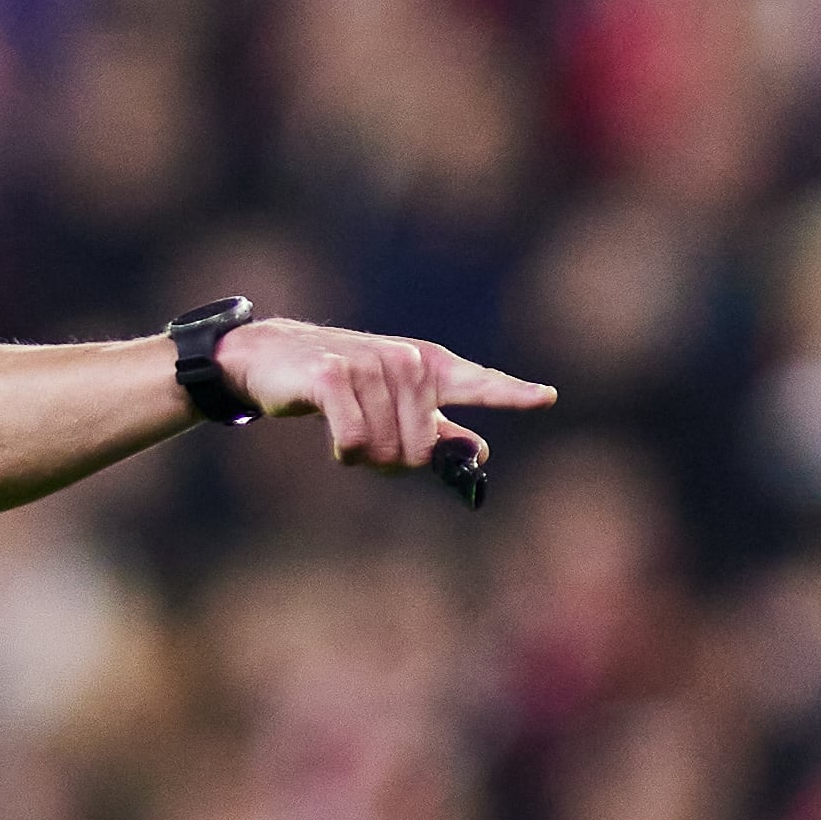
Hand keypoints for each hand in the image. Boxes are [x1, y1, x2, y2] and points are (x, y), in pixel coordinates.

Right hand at [213, 318, 555, 469]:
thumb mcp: (394, 404)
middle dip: (393, 462)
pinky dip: (343, 451)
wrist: (273, 357)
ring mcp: (372, 366)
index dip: (512, 393)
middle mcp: (408, 362)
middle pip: (421, 449)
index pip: (478, 383)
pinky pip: (353, 441)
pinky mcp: (334, 377)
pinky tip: (332, 435)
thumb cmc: (339, 385)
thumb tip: (482, 452)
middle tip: (368, 445)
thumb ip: (439, 428)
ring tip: (345, 431)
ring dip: (362, 457)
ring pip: (385, 449)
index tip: (547, 398)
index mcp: (428, 367)